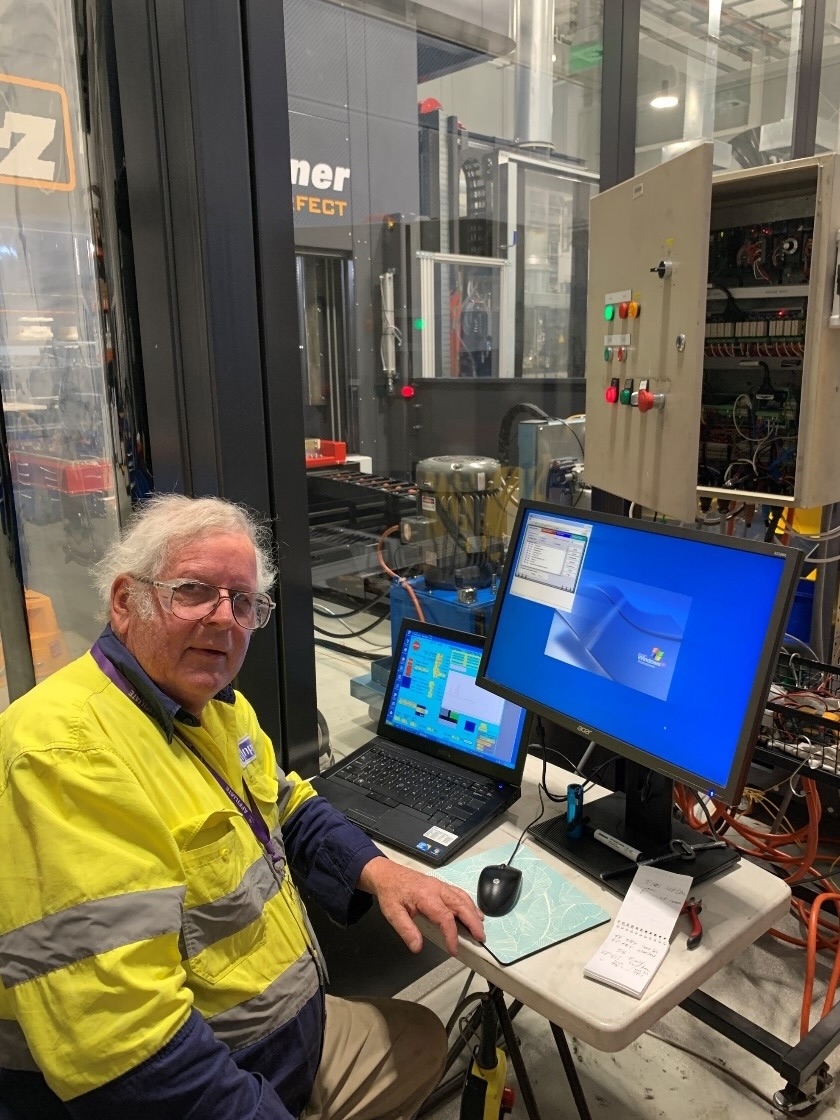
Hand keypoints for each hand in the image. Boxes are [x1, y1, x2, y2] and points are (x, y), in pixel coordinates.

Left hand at [357, 856, 484, 954]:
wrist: (387, 874)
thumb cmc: (390, 892)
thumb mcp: (392, 913)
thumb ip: (406, 930)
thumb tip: (417, 946)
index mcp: (425, 896)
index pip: (445, 917)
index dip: (451, 935)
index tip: (454, 949)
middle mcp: (437, 889)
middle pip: (461, 905)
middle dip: (473, 922)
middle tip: (480, 938)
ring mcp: (440, 885)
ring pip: (462, 898)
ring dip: (473, 912)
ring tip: (480, 927)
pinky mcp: (440, 885)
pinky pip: (459, 893)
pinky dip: (469, 904)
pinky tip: (473, 912)